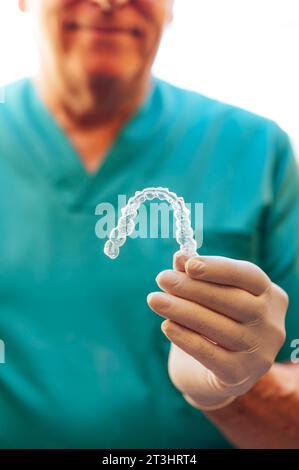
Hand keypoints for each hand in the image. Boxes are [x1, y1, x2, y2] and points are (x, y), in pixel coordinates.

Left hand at [147, 252, 287, 410]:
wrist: (208, 375)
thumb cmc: (211, 325)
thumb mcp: (207, 298)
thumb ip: (196, 276)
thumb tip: (180, 257)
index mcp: (271, 298)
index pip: (250, 277)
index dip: (219, 269)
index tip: (189, 264)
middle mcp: (271, 326)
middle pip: (235, 301)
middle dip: (194, 288)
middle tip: (162, 278)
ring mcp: (259, 354)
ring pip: (219, 328)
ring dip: (183, 310)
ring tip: (155, 300)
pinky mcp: (238, 376)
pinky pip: (209, 354)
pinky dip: (186, 338)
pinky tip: (166, 325)